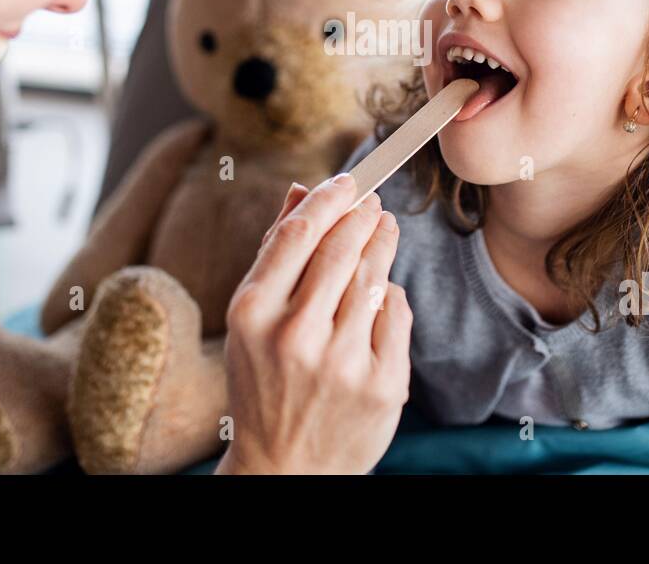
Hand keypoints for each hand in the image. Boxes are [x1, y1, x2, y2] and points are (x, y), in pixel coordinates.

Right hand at [215, 173, 410, 473]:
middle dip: (364, 216)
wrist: (284, 467)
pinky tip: (380, 293)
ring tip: (384, 230)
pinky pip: (396, 313)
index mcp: (253, 313)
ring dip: (383, 244)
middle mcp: (295, 336)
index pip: (299, 233)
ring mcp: (342, 363)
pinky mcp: (382, 385)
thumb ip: (276, 251)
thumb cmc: (264, 380)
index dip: (329, 198)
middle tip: (374, 203)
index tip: (348, 182)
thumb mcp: (252, 319)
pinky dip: (389, 295)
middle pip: (342, 249)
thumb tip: (301, 189)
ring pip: (374, 277)